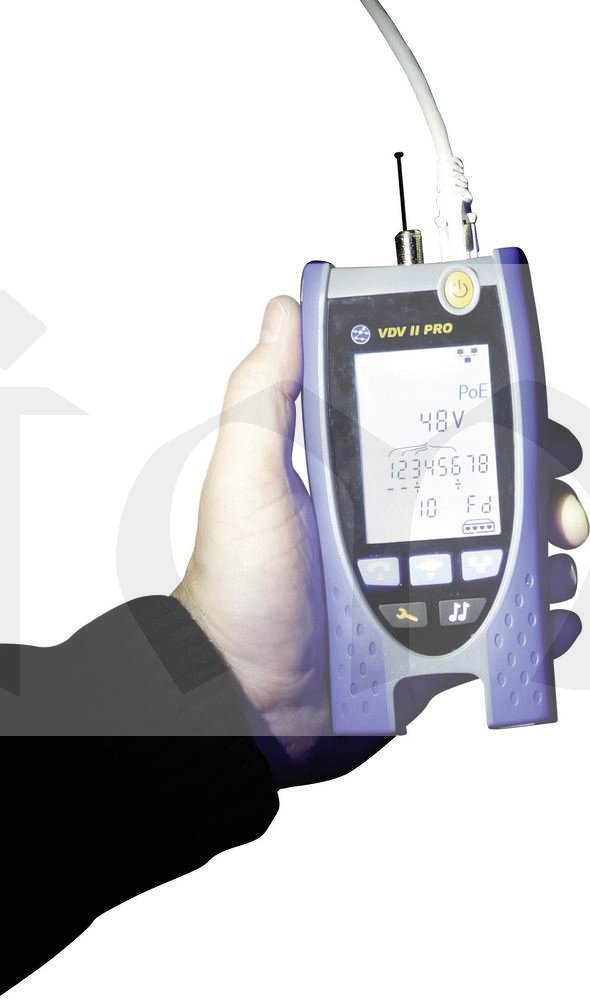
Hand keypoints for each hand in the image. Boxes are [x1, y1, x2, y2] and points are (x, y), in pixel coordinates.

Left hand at [174, 296, 587, 783]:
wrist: (244, 698)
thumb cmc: (238, 592)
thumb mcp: (246, 481)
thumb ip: (265, 396)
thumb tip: (282, 312)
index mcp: (363, 479)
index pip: (442, 429)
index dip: (494, 415)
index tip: (527, 415)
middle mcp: (398, 524)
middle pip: (493, 489)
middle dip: (541, 488)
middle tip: (555, 508)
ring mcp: (421, 579)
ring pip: (510, 554)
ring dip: (546, 553)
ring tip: (551, 567)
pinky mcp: (434, 635)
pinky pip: (501, 624)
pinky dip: (534, 621)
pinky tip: (542, 620)